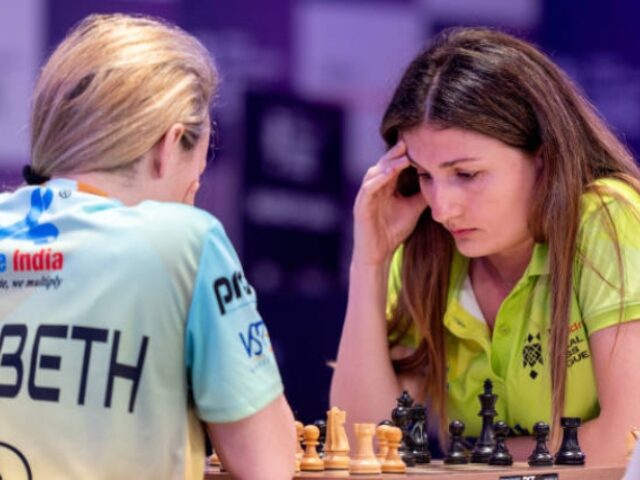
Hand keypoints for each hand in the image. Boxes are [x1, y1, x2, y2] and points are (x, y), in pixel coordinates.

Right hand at [352, 141, 427, 266]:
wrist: (379, 254)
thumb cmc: (393, 231)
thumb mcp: (413, 209)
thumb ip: (422, 194)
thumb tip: (440, 181)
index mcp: (385, 187)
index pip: (394, 165)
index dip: (404, 155)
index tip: (419, 144)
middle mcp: (374, 188)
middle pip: (383, 164)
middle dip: (395, 153)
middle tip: (407, 141)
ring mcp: (366, 196)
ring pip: (374, 172)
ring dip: (387, 164)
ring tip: (402, 157)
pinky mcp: (360, 206)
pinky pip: (368, 188)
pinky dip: (378, 179)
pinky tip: (389, 173)